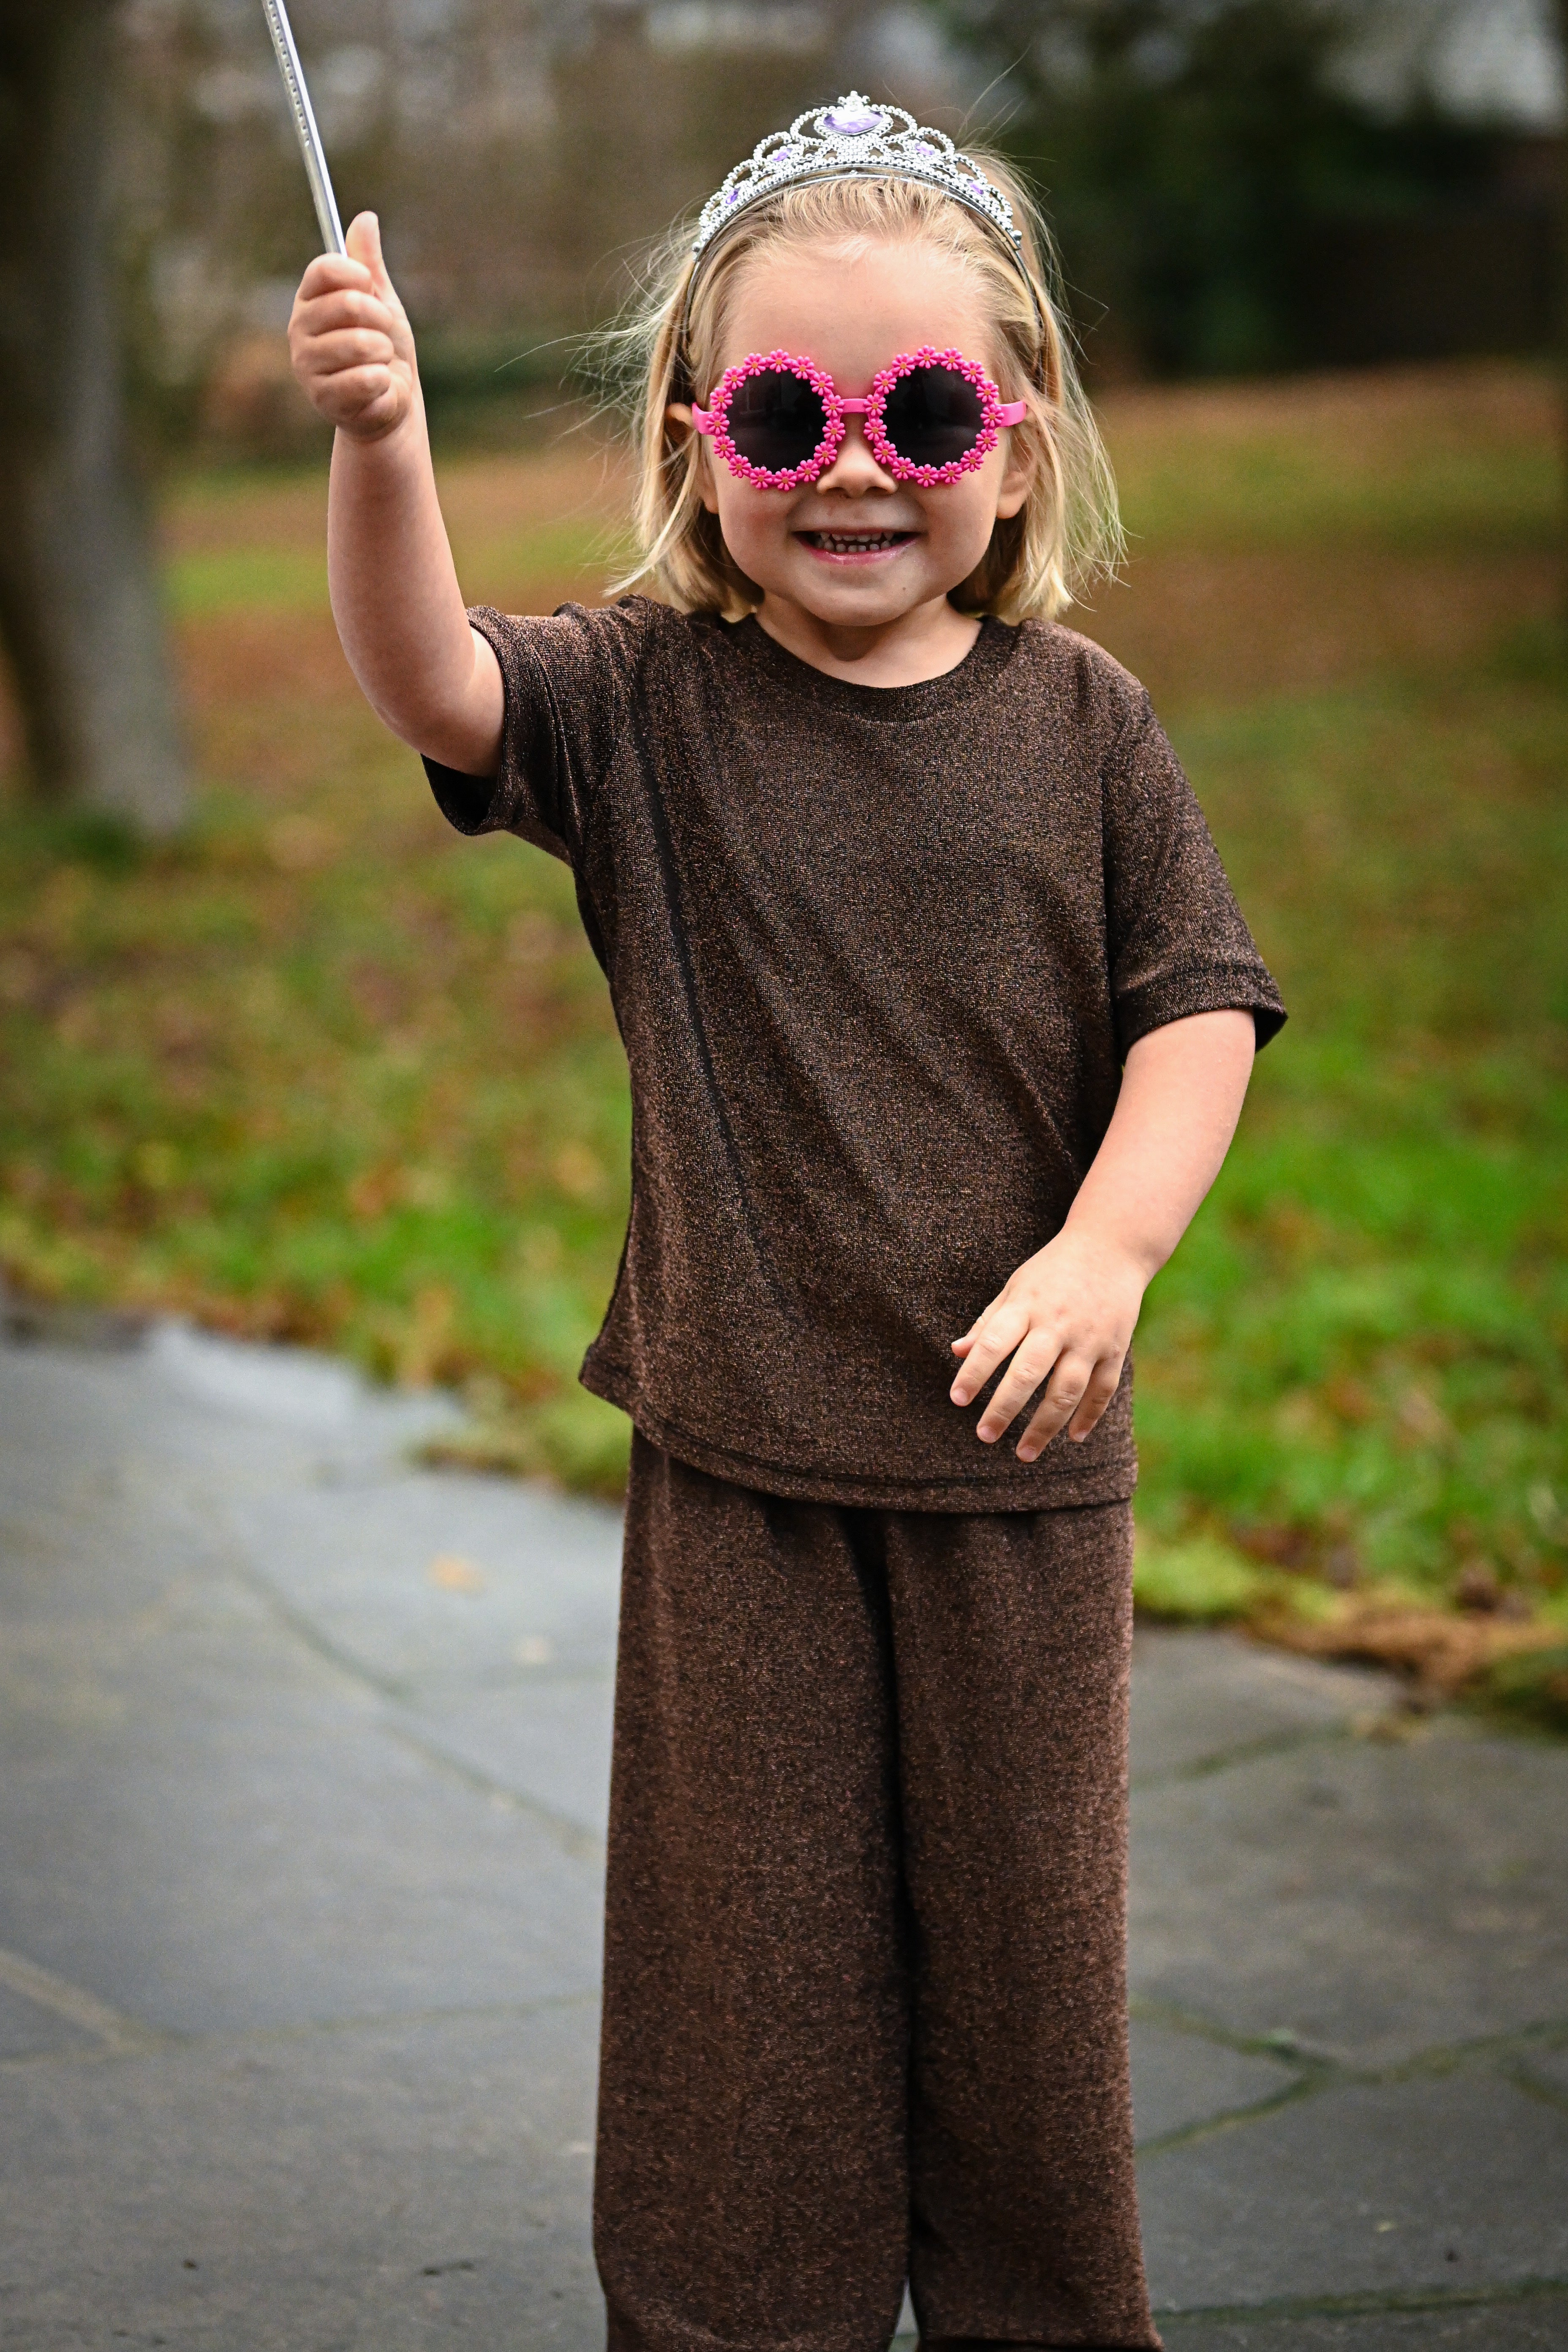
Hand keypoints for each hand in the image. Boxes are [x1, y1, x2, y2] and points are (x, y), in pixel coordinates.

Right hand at [288, 212, 416, 440]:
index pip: (324, 268)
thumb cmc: (384, 350)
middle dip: (380, 320)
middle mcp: (299, 328)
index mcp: (310, 299)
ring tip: (379, 363)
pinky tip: (376, 387)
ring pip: (360, 343)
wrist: (391, 402)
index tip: (371, 289)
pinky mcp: (321, 396)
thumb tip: (366, 217)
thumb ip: (369, 264)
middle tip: (382, 336)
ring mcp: (306, 364)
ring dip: (383, 353)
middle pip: (348, 303)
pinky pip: (366, 378)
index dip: (358, 275)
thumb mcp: (381, 301)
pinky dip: (383, 382)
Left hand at [949, 1227, 1147, 1459]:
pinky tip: (1074, 1438)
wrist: (1112, 1246)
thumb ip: (988, 1321)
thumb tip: (956, 1352)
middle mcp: (1057, 1323)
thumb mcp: (1016, 1287)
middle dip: (1004, 1408)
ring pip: (1066, 1390)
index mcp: (1027, 1305)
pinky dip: (1090, 1416)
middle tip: (984, 1436)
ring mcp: (1090, 1338)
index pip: (993, 1343)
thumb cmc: (1053, 1270)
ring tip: (1024, 1453)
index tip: (957, 1399)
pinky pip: (1103, 1390)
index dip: (973, 1373)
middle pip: (1028, 1373)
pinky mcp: (1115, 1348)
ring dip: (1045, 1426)